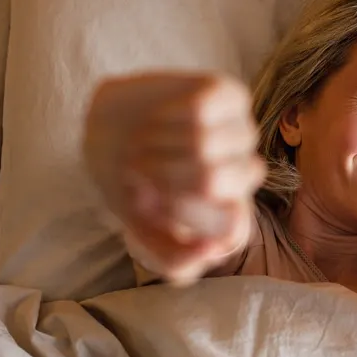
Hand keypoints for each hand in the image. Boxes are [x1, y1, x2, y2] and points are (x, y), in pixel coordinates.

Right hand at [83, 73, 266, 283]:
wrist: (112, 132)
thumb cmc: (132, 185)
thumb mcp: (143, 232)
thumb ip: (176, 261)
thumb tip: (213, 251)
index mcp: (233, 213)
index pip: (229, 228)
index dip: (178, 213)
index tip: (149, 202)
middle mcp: (245, 174)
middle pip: (211, 179)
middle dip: (159, 173)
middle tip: (137, 166)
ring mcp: (242, 133)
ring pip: (204, 143)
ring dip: (158, 142)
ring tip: (142, 141)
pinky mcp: (231, 95)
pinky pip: (203, 108)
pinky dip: (168, 115)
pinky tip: (158, 117)